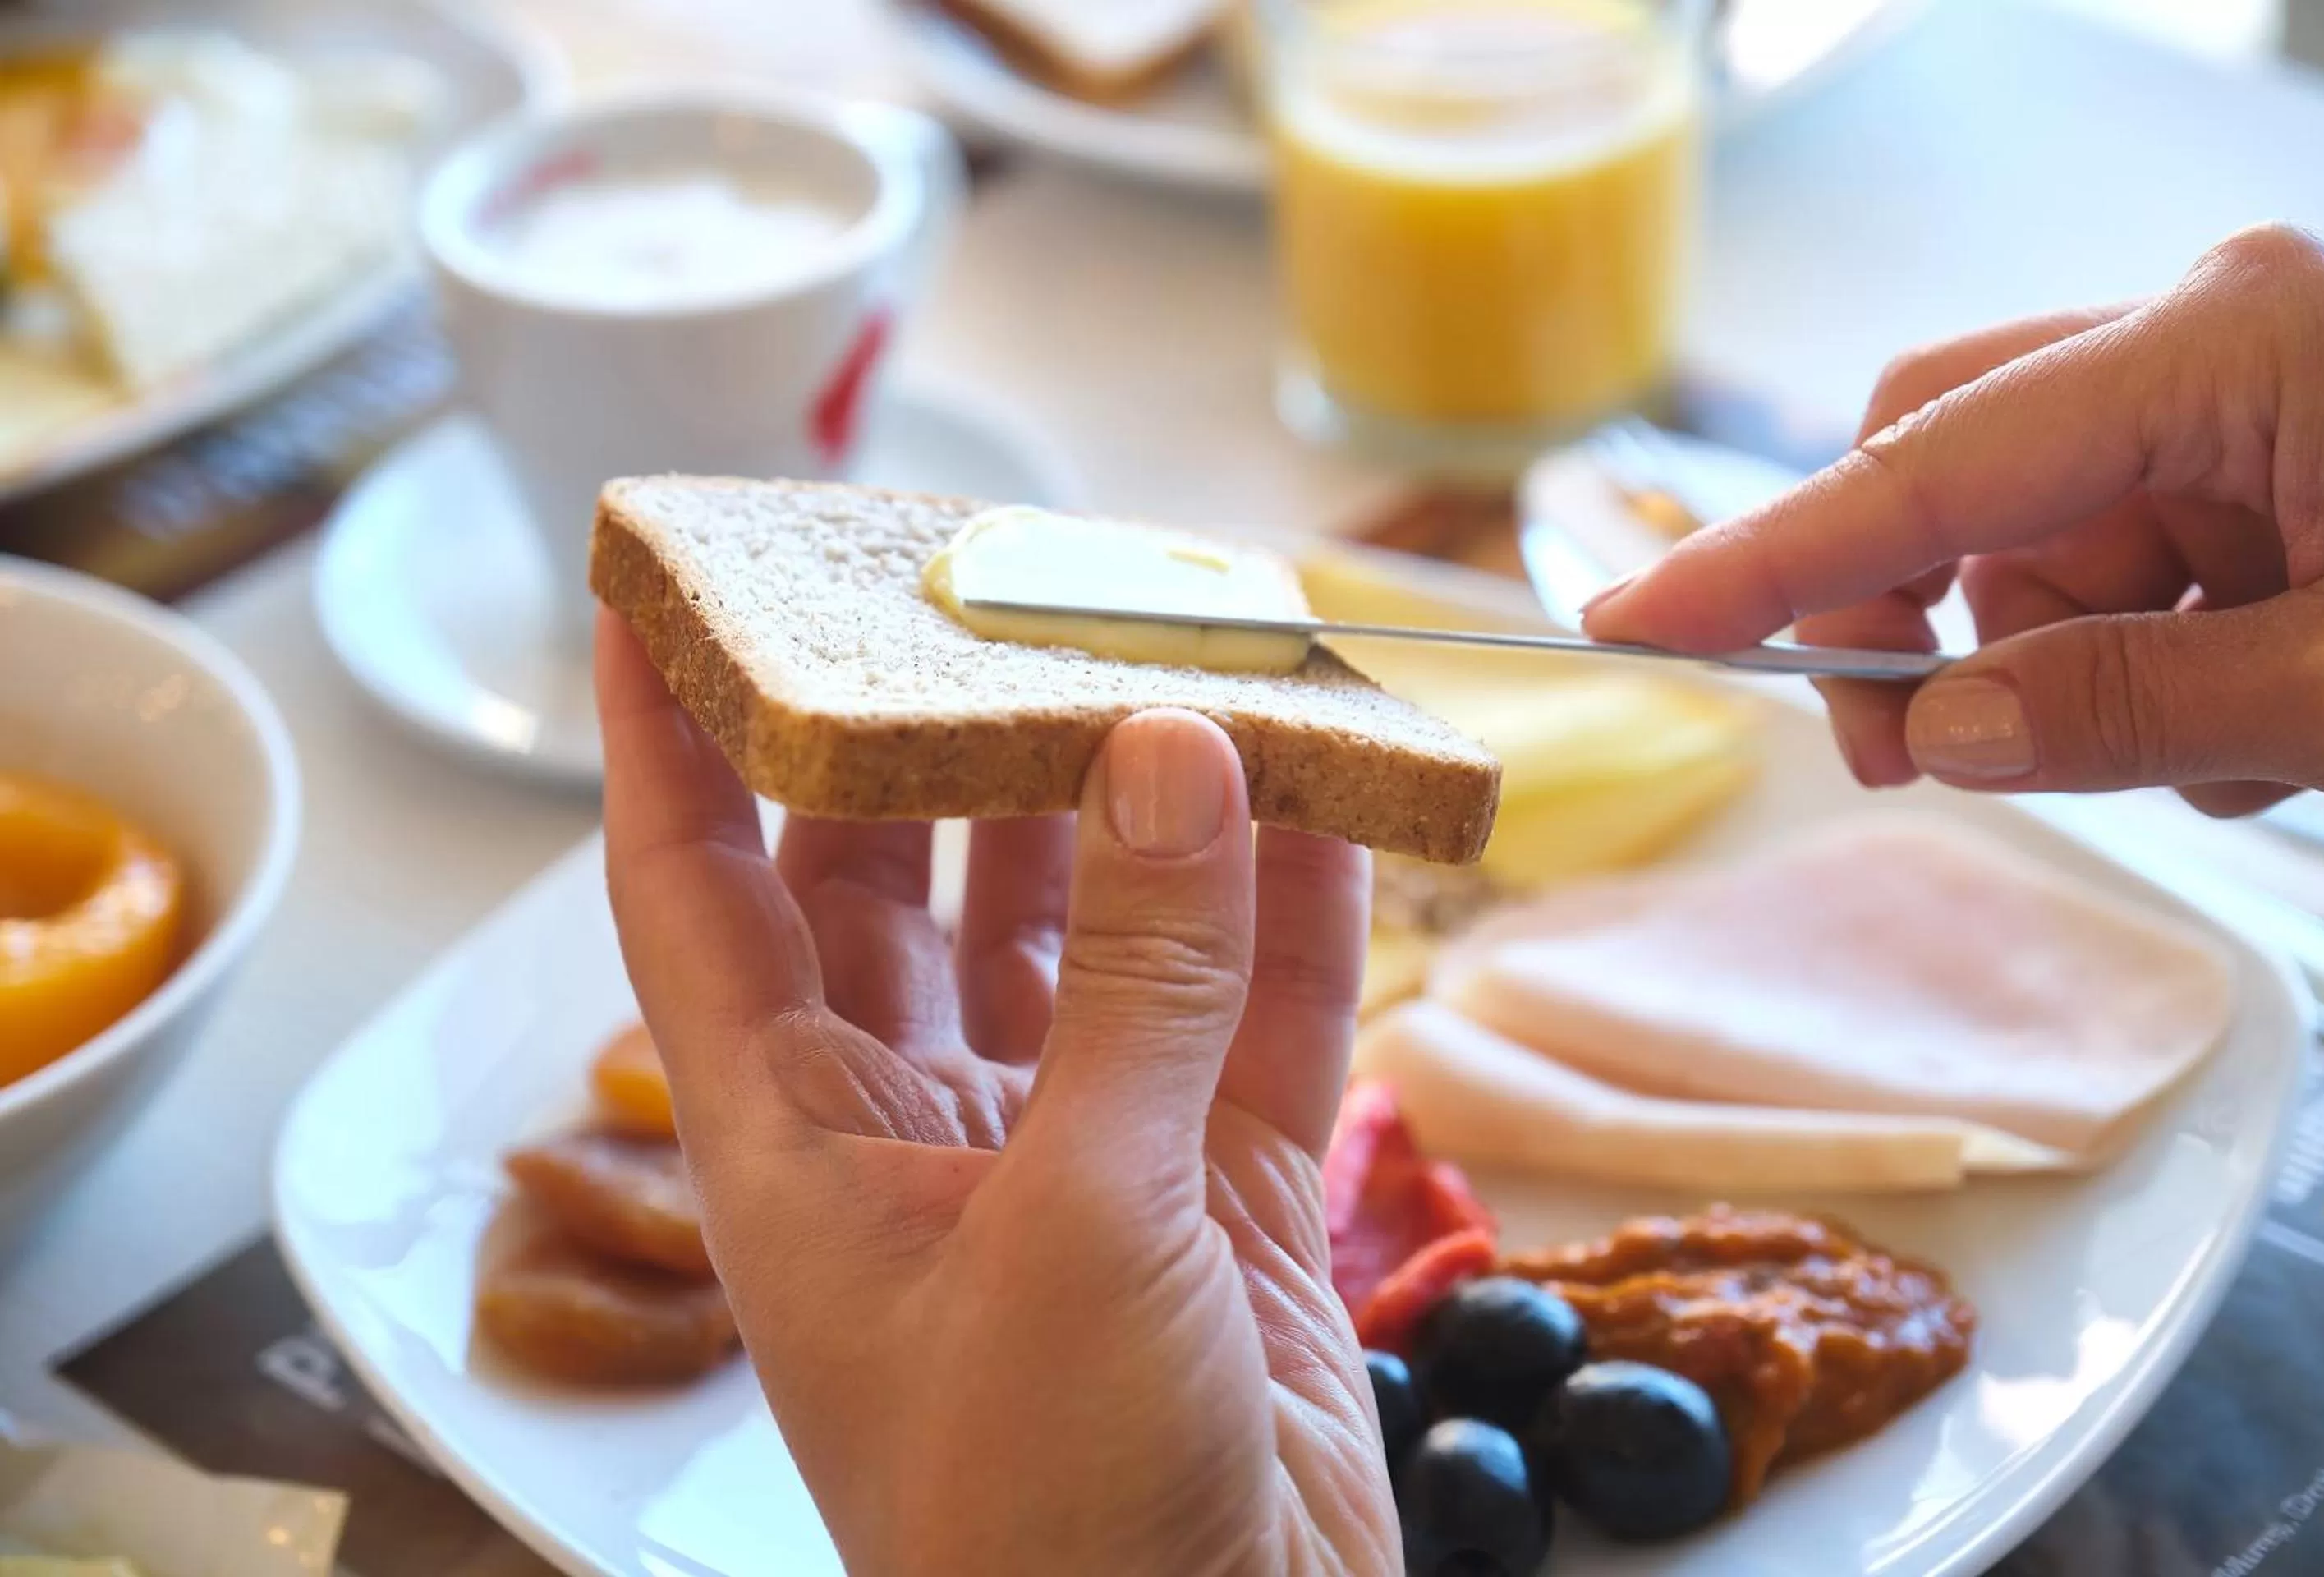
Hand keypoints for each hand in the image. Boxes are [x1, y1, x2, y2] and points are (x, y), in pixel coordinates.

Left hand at [592, 610, 1396, 1576]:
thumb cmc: (1048, 1515)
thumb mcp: (1080, 1228)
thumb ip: (1139, 984)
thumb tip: (1180, 749)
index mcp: (797, 1142)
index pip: (693, 888)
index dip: (668, 732)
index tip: (658, 579)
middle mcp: (921, 1122)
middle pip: (906, 872)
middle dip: (943, 731)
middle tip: (989, 577)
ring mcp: (1080, 1148)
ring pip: (1099, 921)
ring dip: (1141, 799)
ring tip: (1190, 644)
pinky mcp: (1221, 1187)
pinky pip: (1254, 1005)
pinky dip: (1296, 901)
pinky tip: (1333, 786)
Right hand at [1586, 224, 2323, 813]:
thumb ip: (2140, 708)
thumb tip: (1949, 732)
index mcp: (2233, 344)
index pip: (1933, 462)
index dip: (1772, 557)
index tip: (1633, 616)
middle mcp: (2205, 339)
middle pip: (1938, 466)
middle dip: (1900, 620)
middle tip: (1912, 756)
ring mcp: (2220, 395)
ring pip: (2016, 541)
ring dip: (2051, 668)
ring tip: (2203, 751)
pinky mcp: (2240, 458)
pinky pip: (2099, 567)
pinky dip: (2123, 663)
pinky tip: (2241, 716)